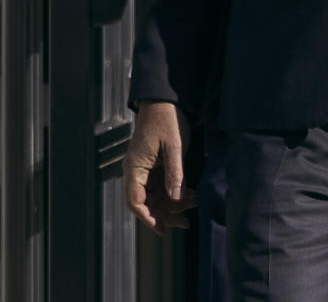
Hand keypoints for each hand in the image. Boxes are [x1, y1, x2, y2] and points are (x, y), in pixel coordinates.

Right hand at [124, 100, 196, 234]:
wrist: (163, 99)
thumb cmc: (166, 119)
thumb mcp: (174, 146)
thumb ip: (175, 173)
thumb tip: (176, 199)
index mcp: (135, 167)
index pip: (135, 201)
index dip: (148, 218)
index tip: (164, 229)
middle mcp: (137, 171)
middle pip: (146, 202)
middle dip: (165, 213)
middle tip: (185, 223)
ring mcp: (145, 168)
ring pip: (156, 195)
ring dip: (172, 203)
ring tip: (192, 205)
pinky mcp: (154, 165)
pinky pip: (162, 185)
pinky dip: (174, 191)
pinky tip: (189, 194)